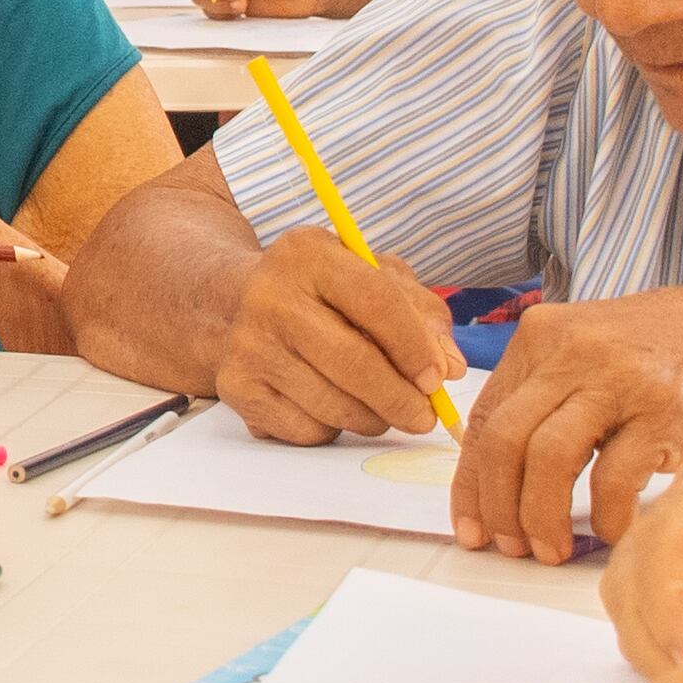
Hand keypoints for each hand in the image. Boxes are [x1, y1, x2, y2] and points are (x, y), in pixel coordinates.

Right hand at [218, 227, 464, 443]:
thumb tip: (450, 367)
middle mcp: (270, 296)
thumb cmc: (319, 290)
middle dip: (401, 399)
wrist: (232, 303)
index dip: (415, 347)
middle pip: (355, 363)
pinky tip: (331, 406)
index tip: (438, 378)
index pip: (377, 302)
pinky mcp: (236, 387)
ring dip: (373, 418)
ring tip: (380, 409)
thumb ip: (421, 313)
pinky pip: (305, 429)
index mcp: (309, 253)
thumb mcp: (370, 276)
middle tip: (424, 416)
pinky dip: (333, 428)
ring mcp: (248, 344)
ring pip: (333, 405)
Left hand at [457, 291, 682, 564]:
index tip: (472, 528)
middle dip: (498, 506)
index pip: (485, 418)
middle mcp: (574, 353)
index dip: (470, 484)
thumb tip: (490, 479)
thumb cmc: (654, 357)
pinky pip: (614, 479)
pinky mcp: (664, 412)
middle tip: (511, 546)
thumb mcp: (584, 353)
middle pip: (505, 440)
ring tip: (550, 550)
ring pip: (548, 459)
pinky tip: (612, 533)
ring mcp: (619, 380)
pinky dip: (607, 518)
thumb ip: (538, 396)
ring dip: (540, 517)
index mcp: (542, 338)